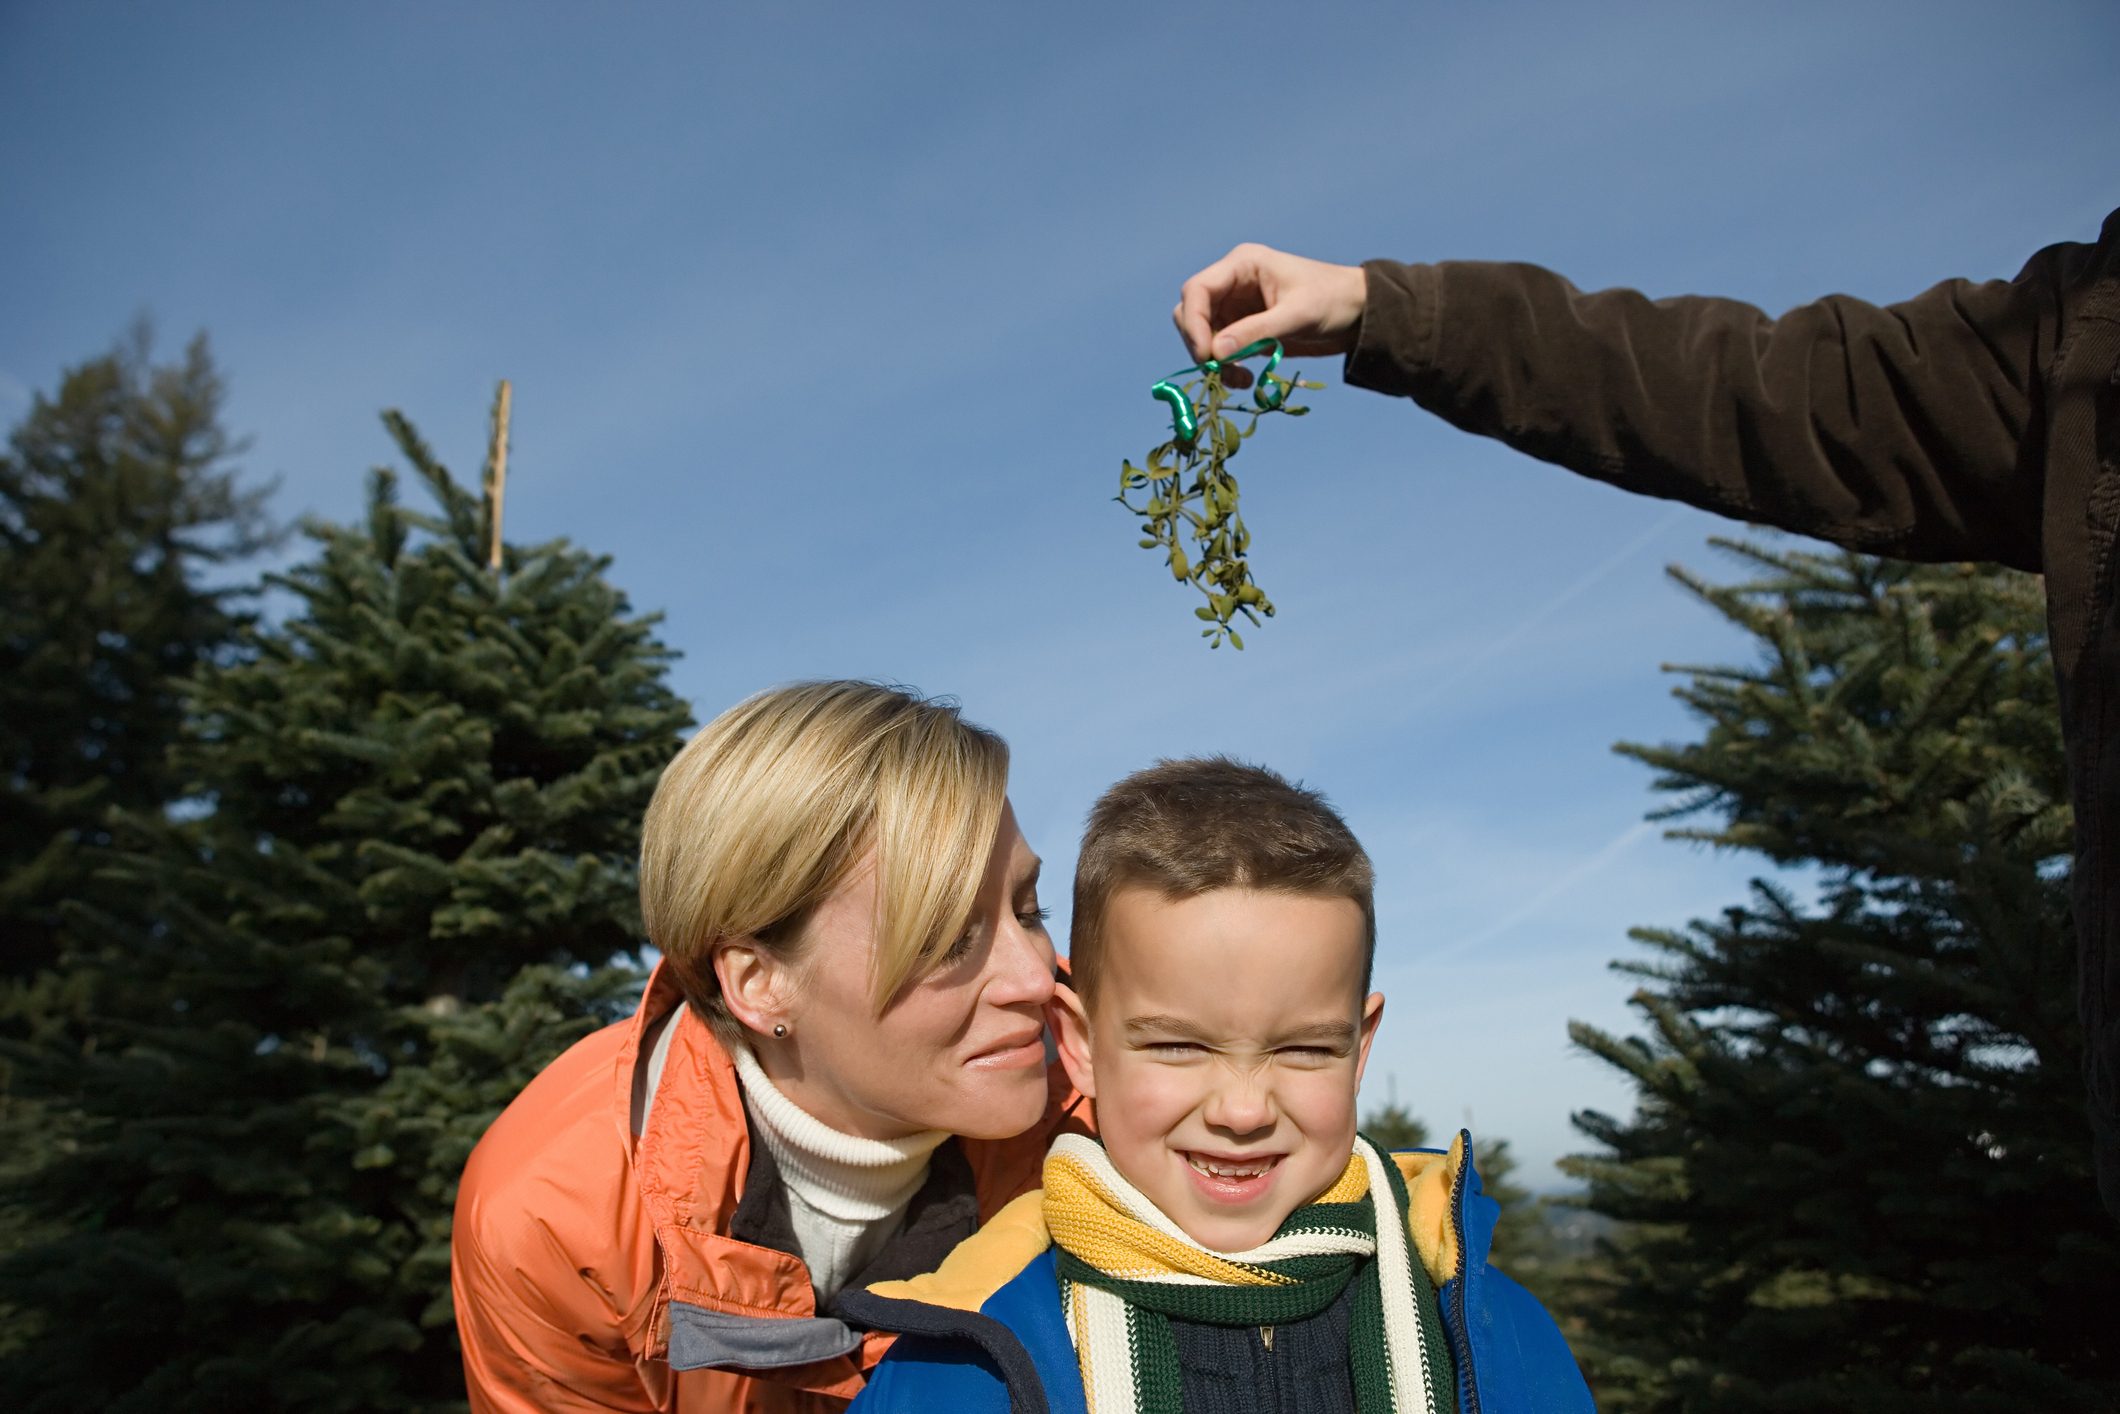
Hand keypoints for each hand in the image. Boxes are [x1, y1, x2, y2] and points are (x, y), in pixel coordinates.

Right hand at [1172, 244, 1367, 387]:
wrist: (1359, 314)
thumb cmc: (1333, 301)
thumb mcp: (1297, 315)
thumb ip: (1256, 332)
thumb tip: (1216, 353)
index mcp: (1242, 265)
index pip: (1197, 291)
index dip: (1194, 324)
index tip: (1207, 355)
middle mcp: (1232, 284)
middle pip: (1191, 314)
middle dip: (1201, 345)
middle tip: (1220, 371)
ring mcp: (1236, 307)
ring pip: (1203, 336)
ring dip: (1214, 362)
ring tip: (1240, 379)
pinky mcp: (1244, 330)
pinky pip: (1221, 351)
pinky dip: (1226, 368)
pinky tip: (1246, 379)